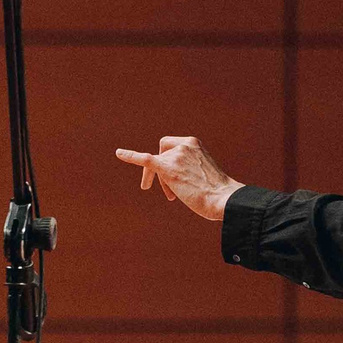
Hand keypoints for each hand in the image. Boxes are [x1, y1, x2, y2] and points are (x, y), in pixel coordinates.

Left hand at [113, 136, 242, 222]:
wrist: (224, 199)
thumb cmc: (217, 192)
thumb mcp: (203, 172)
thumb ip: (188, 168)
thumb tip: (179, 178)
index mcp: (193, 143)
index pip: (170, 147)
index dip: (167, 160)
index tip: (171, 178)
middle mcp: (183, 145)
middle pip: (161, 153)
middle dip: (161, 170)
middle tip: (168, 192)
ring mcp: (175, 156)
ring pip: (156, 165)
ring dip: (161, 181)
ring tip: (172, 195)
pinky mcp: (168, 169)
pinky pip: (144, 160)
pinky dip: (130, 156)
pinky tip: (119, 153)